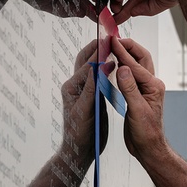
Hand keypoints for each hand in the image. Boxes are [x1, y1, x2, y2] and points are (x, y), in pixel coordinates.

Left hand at [61, 40, 110, 169]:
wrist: (80, 151)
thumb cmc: (80, 134)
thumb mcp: (86, 110)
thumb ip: (92, 87)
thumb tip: (99, 65)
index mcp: (72, 87)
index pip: (87, 64)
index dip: (99, 51)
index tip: (111, 40)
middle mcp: (75, 86)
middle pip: (85, 59)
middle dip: (97, 46)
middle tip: (111, 35)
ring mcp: (83, 90)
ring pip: (91, 66)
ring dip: (101, 54)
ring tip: (114, 44)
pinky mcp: (90, 96)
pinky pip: (97, 76)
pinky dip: (105, 67)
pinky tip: (114, 64)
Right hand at [110, 37, 165, 161]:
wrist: (148, 148)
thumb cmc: (146, 133)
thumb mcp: (137, 111)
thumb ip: (130, 88)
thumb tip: (123, 67)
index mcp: (153, 86)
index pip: (135, 64)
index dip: (122, 51)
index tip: (110, 40)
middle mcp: (151, 84)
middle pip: (141, 57)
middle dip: (128, 46)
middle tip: (113, 38)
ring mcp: (145, 89)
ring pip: (136, 64)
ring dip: (126, 54)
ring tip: (112, 47)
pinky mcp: (137, 94)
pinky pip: (130, 75)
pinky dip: (122, 66)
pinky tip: (114, 65)